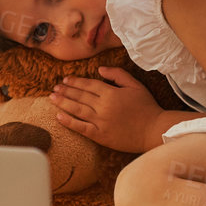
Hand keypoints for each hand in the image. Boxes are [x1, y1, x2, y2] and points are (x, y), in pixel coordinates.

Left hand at [50, 65, 164, 152]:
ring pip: (77, 110)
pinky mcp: (101, 135)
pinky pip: (81, 128)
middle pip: (80, 96)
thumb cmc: (146, 106)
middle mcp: (103, 106)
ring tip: (52, 98)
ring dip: (63, 103)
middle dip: (65, 91)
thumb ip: (117, 74)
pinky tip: (58, 116)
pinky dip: (69, 122)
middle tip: (55, 88)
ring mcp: (101, 122)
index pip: (88, 85)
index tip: (65, 79)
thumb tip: (100, 69)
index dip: (75, 81)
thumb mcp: (135, 84)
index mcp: (111, 93)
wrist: (153, 130)